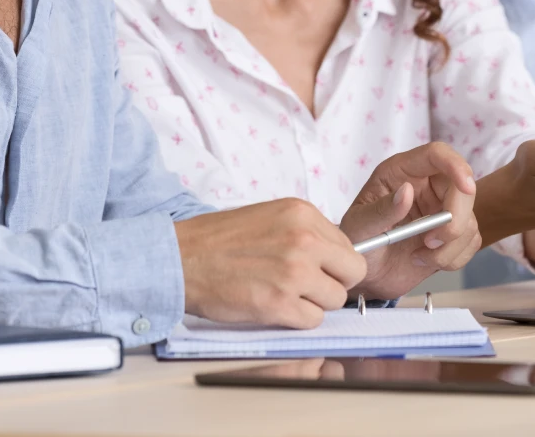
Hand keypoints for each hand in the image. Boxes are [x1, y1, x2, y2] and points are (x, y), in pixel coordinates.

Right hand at [175, 198, 366, 328]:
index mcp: (302, 214)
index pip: (349, 246)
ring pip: (334, 300)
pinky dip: (297, 320)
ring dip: (314, 303)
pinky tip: (275, 307)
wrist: (182, 257)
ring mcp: (293, 272)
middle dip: (334, 283)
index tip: (321, 270)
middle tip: (309, 286)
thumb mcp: (271, 217)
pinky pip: (313, 320)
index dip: (336, 263)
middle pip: (352, 273)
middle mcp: (304, 240)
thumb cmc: (220, 240)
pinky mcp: (279, 303)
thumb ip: (306, 232)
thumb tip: (336, 255)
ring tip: (285, 295)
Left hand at [339, 143, 479, 300]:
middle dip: (455, 219)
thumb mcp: (359, 226)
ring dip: (449, 246)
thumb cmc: (359, 244)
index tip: (466, 186)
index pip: (436, 154)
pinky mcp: (452, 233)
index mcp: (402, 172)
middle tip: (431, 242)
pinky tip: (425, 260)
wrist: (368, 274)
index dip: (455, 165)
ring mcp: (441, 209)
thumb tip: (406, 191)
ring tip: (419, 256)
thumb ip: (380, 210)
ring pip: (469, 219)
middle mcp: (426, 186)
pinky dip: (452, 258)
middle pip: (463, 187)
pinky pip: (471, 241)